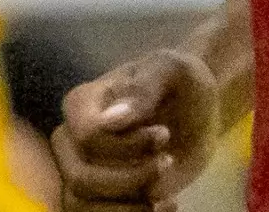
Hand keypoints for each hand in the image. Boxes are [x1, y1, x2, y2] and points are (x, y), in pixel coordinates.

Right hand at [54, 49, 217, 209]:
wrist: (197, 112)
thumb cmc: (181, 84)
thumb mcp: (172, 72)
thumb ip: (143, 89)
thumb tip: (111, 120)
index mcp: (81, 104)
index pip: (87, 137)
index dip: (129, 145)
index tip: (164, 134)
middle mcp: (71, 140)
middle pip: (80, 179)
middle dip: (130, 180)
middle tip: (168, 162)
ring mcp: (81, 170)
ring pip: (81, 206)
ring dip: (129, 208)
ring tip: (164, 197)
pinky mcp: (100, 196)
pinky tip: (165, 206)